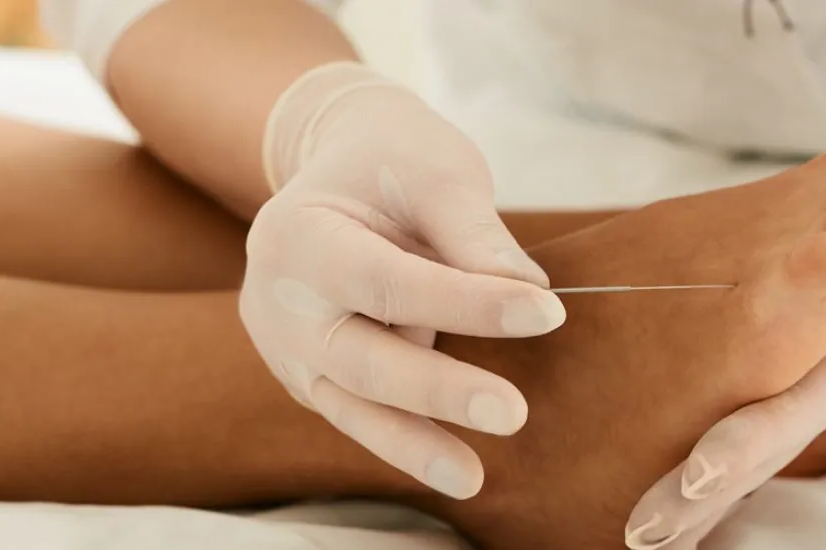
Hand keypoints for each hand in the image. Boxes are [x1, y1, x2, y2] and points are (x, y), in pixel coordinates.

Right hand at [239, 62, 565, 498]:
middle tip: (512, 413)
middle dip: (437, 389)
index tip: (545, 312)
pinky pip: (363, 414)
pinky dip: (408, 440)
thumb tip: (530, 294)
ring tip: (473, 479)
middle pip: (361, 357)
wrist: (342, 167)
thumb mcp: (434, 172)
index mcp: (298, 235)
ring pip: (354, 405)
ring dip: (415, 444)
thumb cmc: (393, 162)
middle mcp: (279, 301)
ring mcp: (290, 348)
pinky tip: (458, 469)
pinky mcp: (315, 377)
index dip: (467, 302)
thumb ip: (474, 233)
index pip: (388, 281)